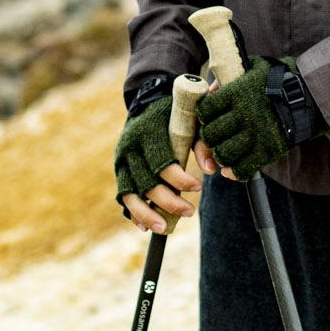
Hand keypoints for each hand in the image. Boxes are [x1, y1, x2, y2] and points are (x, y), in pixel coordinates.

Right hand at [114, 97, 202, 231]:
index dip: (179, 179)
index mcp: (148, 131)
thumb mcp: (190, 120)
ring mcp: (121, 160)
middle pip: (146, 182)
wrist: (147, 102)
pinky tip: (145, 227)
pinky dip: (133, 213)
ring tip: (165, 228)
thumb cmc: (175, 114)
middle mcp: (130, 147)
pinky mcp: (119, 171)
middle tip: (189, 211)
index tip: (198, 187)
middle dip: (168, 201)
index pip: (162, 162)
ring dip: (147, 214)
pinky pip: (123, 197)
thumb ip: (202, 142)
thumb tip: (211, 170)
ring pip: (130, 194)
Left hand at [194, 56, 323, 181]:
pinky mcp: (267, 151)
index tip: (208, 116)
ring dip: (220, 155)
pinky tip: (233, 167)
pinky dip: (234, 172)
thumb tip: (211, 89)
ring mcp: (255, 134)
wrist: (310, 95)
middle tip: (214, 136)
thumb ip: (231, 75)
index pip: (205, 109)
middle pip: (210, 134)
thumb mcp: (255, 67)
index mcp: (237, 92)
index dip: (203, 115)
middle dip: (209, 137)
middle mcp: (243, 114)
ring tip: (224, 150)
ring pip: (223, 154)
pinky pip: (242, 169)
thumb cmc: (280, 78)